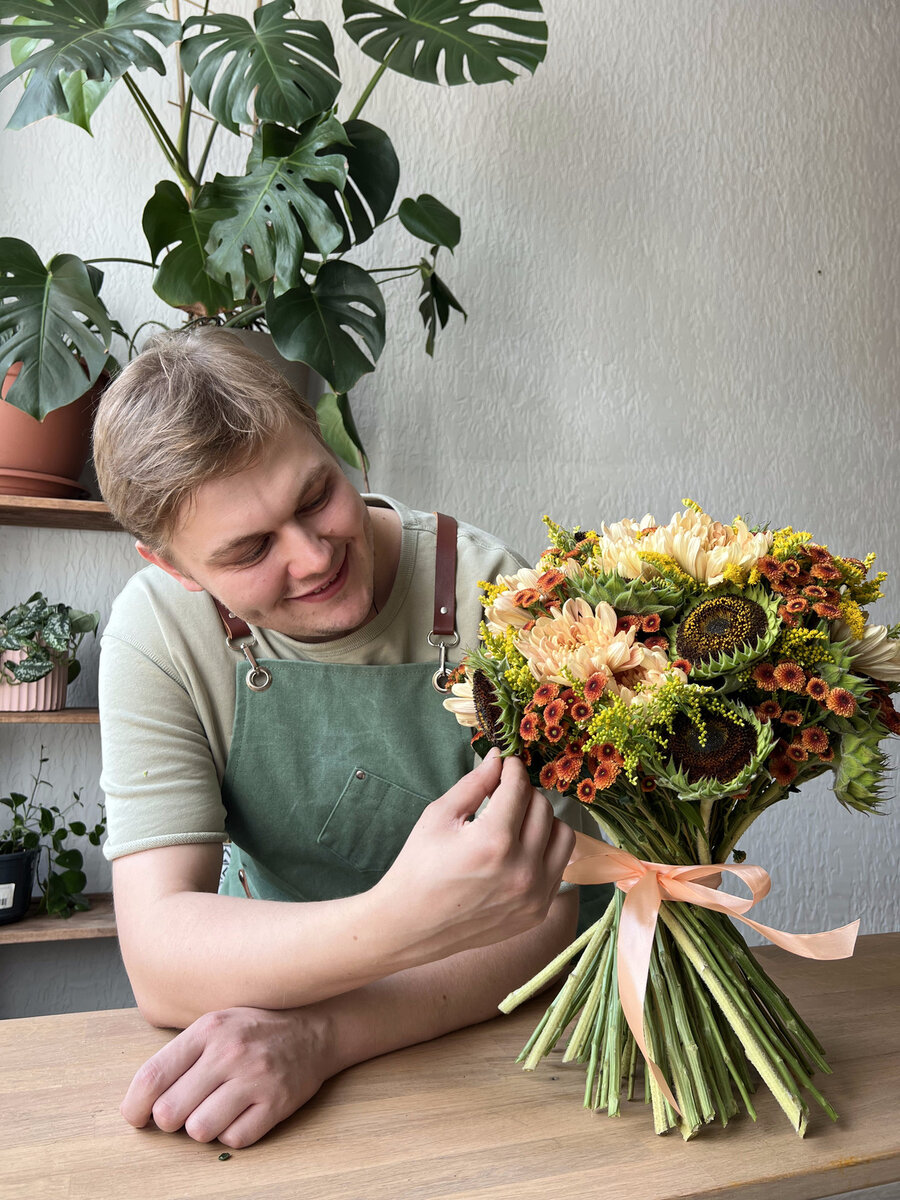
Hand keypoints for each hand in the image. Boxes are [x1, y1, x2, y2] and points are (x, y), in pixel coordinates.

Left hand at [120, 1006, 337, 1147]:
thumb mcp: (216, 1024)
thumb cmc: (254, 1031)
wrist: (314, 1031)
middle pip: (170, 1112)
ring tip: (216, 1110)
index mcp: (208, 1030)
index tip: (136, 1117)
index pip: (152, 1076)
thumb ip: (180, 1055)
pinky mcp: (276, 1103)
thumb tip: (140, 1100)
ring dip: (202, 1128)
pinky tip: (241, 1114)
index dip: (134, 1106)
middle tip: (185, 1110)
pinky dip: (231, 1134)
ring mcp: (255, 1078)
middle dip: (170, 1120)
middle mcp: (230, 1052)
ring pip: (199, 1131)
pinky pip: (233, 1140)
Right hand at [375, 749, 575, 964]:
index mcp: (493, 841)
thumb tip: (498, 757)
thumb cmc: (418, 867)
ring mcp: (534, 894)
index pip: (519, 788)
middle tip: (505, 793)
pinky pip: (559, 867)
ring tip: (516, 821)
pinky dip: (544, 851)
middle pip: (543, 808)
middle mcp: (521, 869)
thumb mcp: (439, 817)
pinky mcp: (538, 911)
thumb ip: (474, 784)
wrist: (410, 926)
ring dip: (543, 820)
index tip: (507, 764)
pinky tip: (520, 850)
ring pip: (562, 835)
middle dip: (524, 792)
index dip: (513, 769)